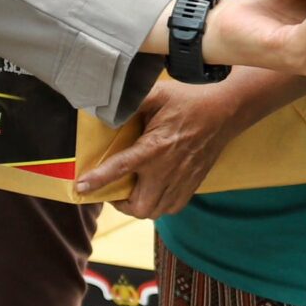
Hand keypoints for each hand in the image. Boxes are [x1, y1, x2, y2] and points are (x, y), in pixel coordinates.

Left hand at [77, 77, 259, 216]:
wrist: (224, 112)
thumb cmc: (189, 101)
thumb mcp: (158, 94)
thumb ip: (132, 103)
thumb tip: (108, 108)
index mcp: (154, 147)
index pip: (120, 168)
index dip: (98, 181)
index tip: (80, 188)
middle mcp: (167, 169)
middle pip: (138, 206)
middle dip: (120, 203)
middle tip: (114, 190)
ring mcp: (181, 180)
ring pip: (154, 211)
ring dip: (139, 206)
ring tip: (132, 192)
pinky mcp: (192, 184)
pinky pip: (171, 208)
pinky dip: (159, 206)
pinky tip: (153, 191)